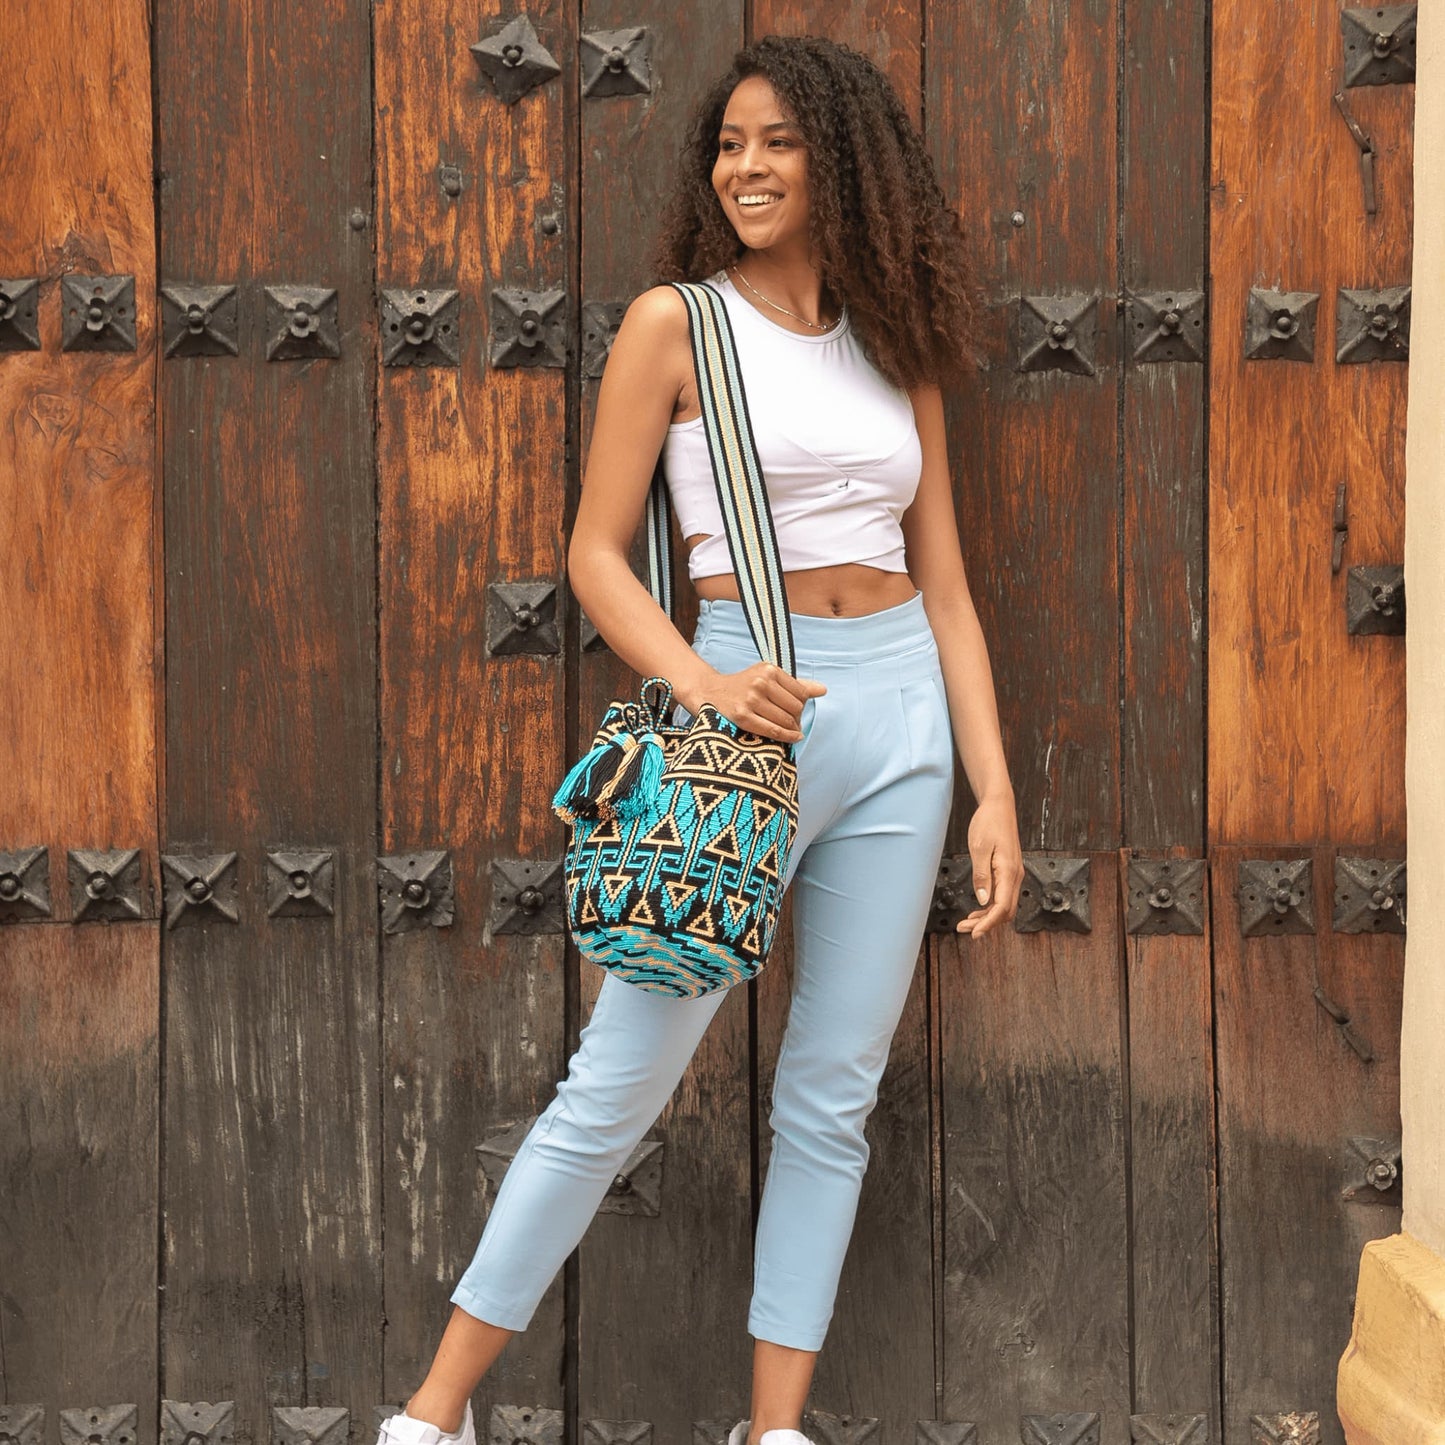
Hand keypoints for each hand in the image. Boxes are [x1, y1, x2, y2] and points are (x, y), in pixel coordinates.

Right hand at [695, 662, 826, 742]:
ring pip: (786, 720)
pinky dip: (787, 737)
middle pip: (795, 708)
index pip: (801, 692)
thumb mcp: (767, 677)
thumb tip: (823, 690)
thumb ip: (795, 684)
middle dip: (797, 719)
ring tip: (791, 732)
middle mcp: (761, 682)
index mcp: (769, 669)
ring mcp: (751, 699)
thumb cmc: (742, 687)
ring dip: (792, 729)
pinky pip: (774, 731)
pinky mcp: (743, 716)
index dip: (803, 705)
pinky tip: (793, 738)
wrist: (708, 692)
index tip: (797, 712)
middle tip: (793, 725)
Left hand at [956, 792, 1021, 937]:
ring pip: (1004, 905)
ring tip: (966, 922)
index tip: (974, 933)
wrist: (999, 806)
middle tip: (964, 929)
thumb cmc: (988, 823)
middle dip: (986, 924)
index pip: (1002, 907)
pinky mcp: (1009, 871)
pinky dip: (991, 906)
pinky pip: (1003, 895)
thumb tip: (983, 901)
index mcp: (1009, 871)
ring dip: (987, 917)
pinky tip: (977, 909)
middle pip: (1005, 911)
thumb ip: (981, 875)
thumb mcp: (979, 848)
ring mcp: (1013, 874)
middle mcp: (1015, 876)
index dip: (988, 923)